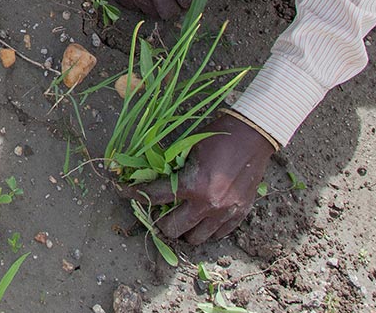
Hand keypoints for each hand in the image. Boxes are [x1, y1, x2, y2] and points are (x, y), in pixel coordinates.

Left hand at [131, 113, 276, 244]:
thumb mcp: (188, 149)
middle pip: (171, 229)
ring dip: (184, 230)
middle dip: (159, 221)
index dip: (133, 194)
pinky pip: (217, 235)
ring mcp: (224, 212)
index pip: (153, 196)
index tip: (122, 192)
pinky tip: (202, 219)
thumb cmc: (218, 136)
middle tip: (157, 212)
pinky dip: (207, 230)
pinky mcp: (239, 214)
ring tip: (181, 218)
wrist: (253, 136)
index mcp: (191, 184)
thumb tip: (149, 177)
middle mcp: (207, 204)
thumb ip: (172, 169)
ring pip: (195, 239)